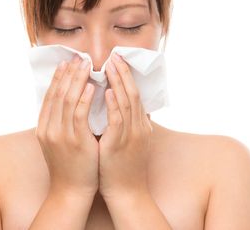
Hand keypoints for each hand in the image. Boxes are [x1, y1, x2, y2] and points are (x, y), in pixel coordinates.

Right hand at [35, 54, 98, 197]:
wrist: (70, 190)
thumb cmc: (68, 164)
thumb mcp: (56, 141)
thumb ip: (59, 121)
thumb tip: (67, 100)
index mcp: (43, 127)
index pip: (49, 96)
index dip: (57, 78)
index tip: (65, 63)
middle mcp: (48, 128)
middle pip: (57, 93)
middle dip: (68, 73)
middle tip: (77, 57)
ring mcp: (60, 134)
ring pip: (67, 100)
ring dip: (77, 80)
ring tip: (85, 65)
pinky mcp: (75, 141)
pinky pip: (79, 114)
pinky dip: (84, 98)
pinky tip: (90, 86)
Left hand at [98, 52, 152, 199]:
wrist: (128, 192)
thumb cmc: (125, 165)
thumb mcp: (132, 140)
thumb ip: (131, 121)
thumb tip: (126, 105)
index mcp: (140, 124)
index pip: (134, 94)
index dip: (127, 76)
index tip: (118, 61)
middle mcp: (139, 126)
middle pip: (132, 93)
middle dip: (124, 73)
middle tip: (115, 56)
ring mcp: (131, 135)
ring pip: (127, 103)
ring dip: (119, 82)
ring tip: (111, 65)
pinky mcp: (120, 145)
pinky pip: (118, 121)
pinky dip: (115, 105)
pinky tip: (109, 92)